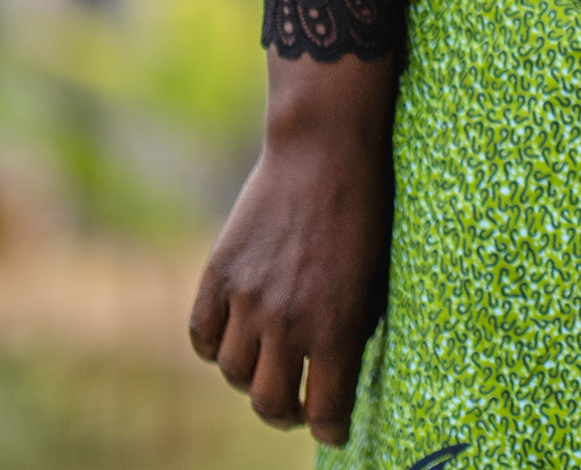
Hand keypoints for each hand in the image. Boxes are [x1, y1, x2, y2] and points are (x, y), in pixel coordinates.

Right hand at [190, 52, 397, 445]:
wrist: (326, 151)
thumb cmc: (367, 211)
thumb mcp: (376, 277)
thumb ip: (352, 329)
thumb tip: (338, 373)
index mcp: (337, 328)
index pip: (325, 409)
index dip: (330, 427)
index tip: (334, 429)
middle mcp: (288, 323)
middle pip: (271, 403)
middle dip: (287, 413)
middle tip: (298, 406)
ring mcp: (248, 300)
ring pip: (235, 373)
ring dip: (253, 379)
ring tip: (270, 368)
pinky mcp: (219, 276)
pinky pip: (204, 336)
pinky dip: (216, 347)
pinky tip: (235, 341)